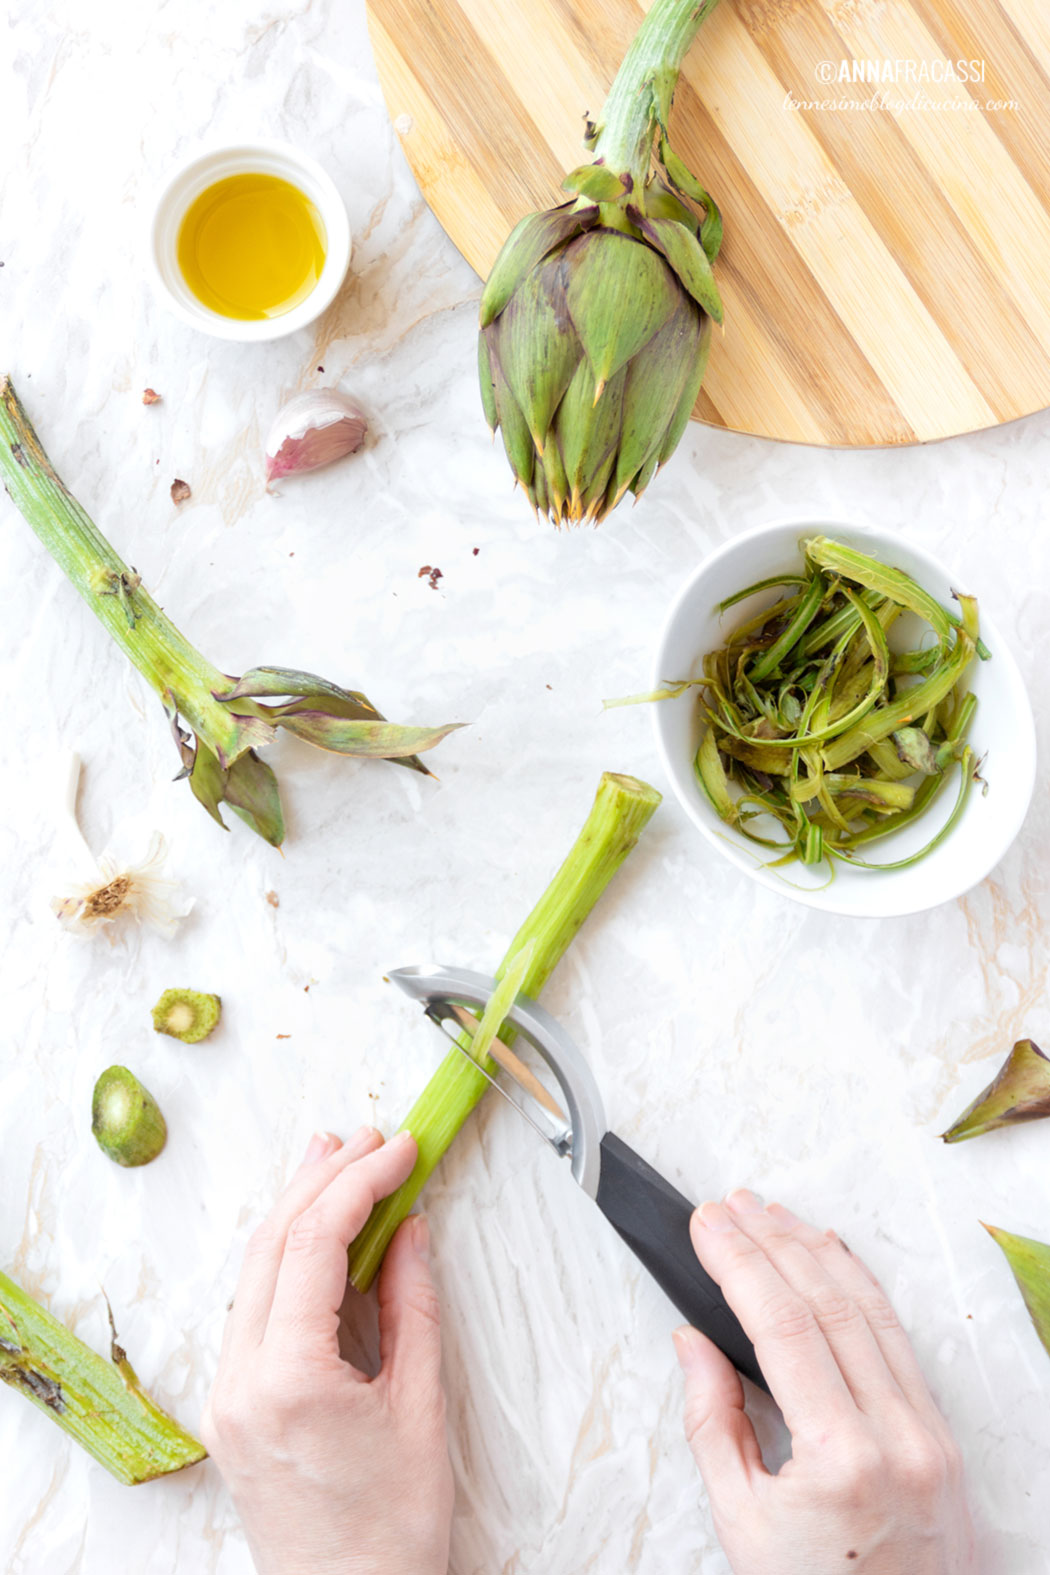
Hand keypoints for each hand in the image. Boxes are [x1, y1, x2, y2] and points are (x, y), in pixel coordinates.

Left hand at [202, 1127, 453, 1574]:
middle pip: (273, 1245)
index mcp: (287, 1380)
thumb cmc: (390, 1530)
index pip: (314, 1245)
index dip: (359, 1183)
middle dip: (323, 1180)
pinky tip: (313, 1231)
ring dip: (297, 1209)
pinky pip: (253, 1306)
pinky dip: (286, 1257)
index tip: (400, 1150)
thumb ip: (412, 1306)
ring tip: (336, 1159)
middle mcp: (241, 1380)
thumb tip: (408, 1230)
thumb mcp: (419, 1408)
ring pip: (254, 1270)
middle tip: (370, 1139)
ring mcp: (228, 1393)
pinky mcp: (232, 1404)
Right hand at [674, 1190, 976, 1574]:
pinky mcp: (943, 1439)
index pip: (784, 1325)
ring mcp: (929, 1434)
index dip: (741, 1263)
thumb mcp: (742, 1525)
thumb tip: (694, 1342)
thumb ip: (713, 1424)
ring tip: (774, 1216)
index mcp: (842, 1459)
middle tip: (732, 1206)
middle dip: (773, 1242)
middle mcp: (898, 1436)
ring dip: (818, 1253)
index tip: (709, 1225)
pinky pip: (900, 1342)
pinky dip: (863, 1290)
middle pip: (829, 1303)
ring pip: (872, 1311)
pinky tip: (834, 1261)